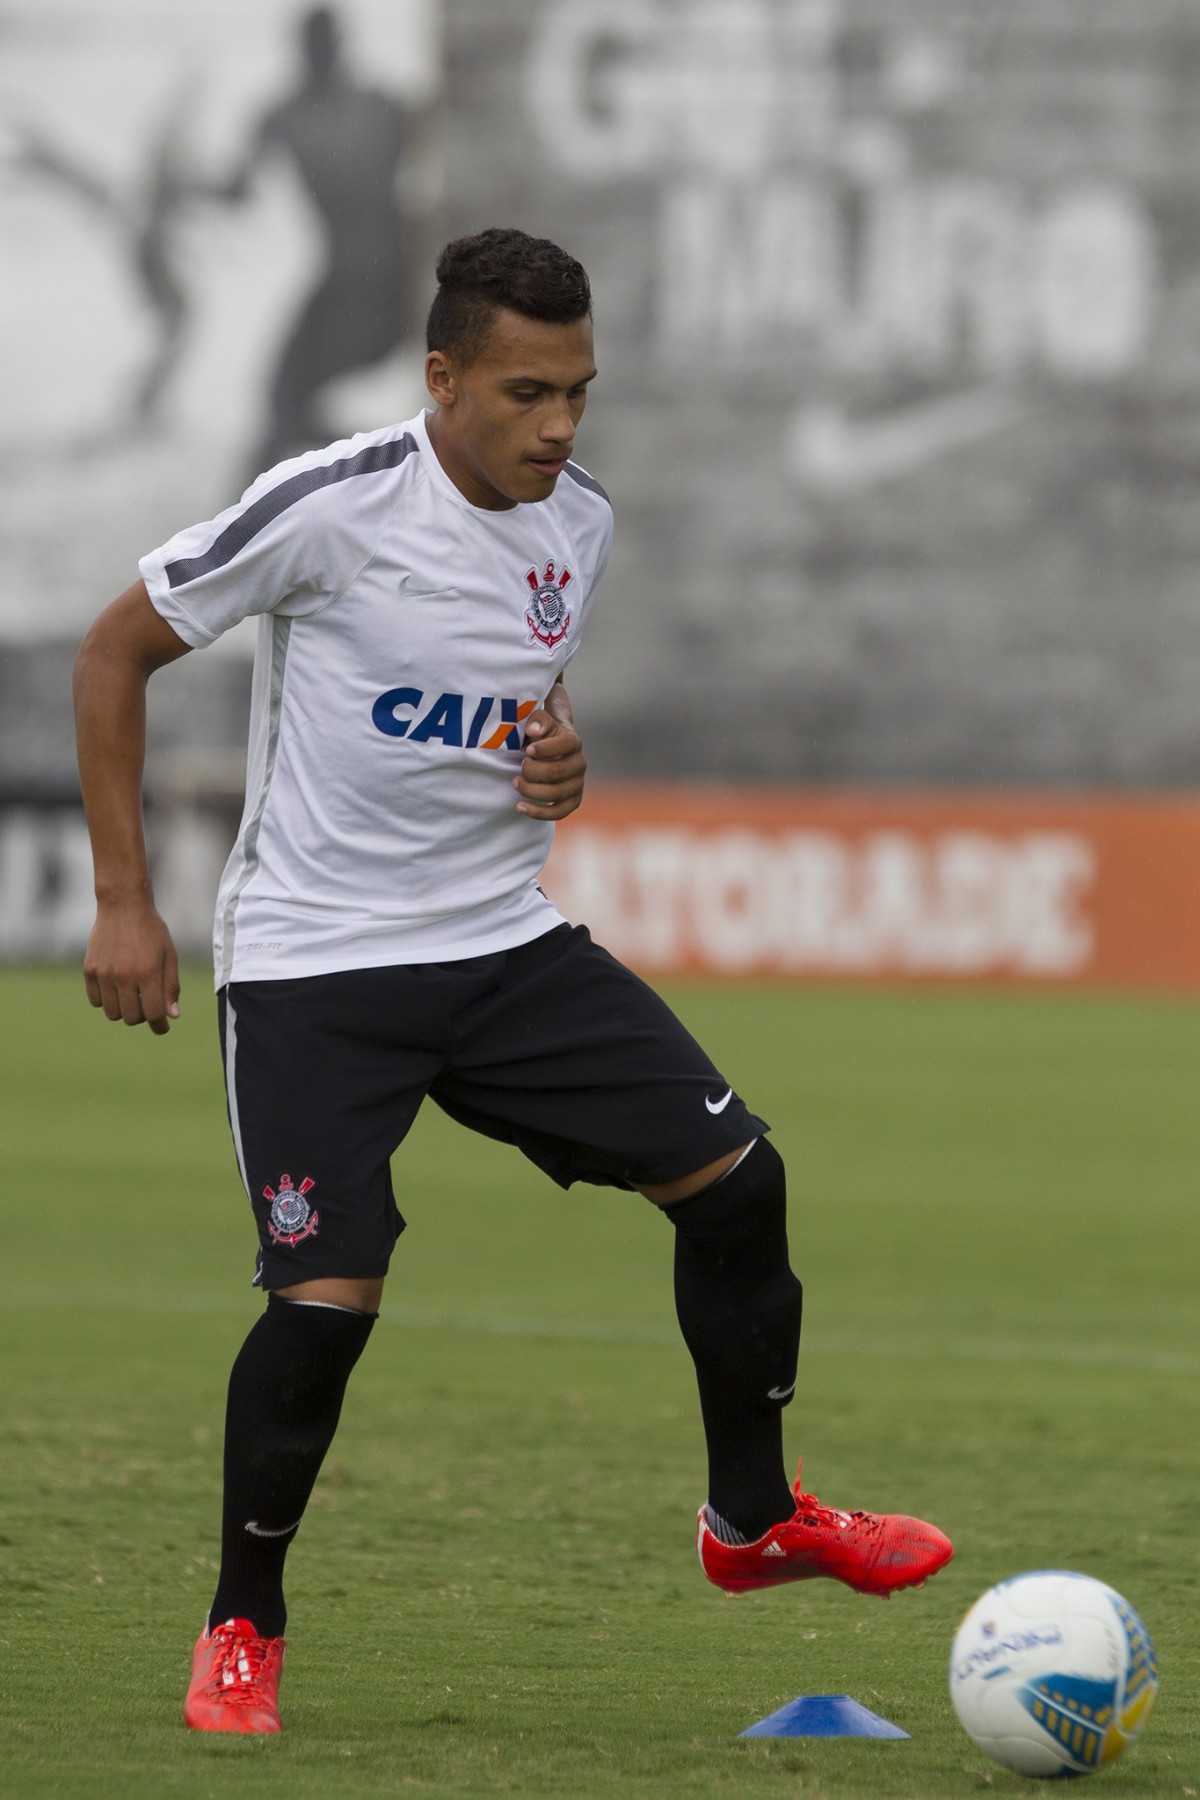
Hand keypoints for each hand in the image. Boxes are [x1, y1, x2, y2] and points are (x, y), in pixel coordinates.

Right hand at [83, 900, 180, 1034]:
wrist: (123, 906)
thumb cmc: (151, 931)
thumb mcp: (169, 956)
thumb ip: (170, 987)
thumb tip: (171, 1016)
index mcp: (148, 973)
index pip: (153, 1014)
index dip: (160, 1026)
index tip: (163, 1027)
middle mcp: (124, 975)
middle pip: (131, 1018)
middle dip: (143, 1016)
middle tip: (147, 1003)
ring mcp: (104, 973)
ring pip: (112, 1013)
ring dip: (124, 1010)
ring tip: (132, 996)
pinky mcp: (89, 970)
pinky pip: (96, 1001)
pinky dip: (106, 1001)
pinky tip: (116, 988)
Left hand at [513, 683, 586, 820]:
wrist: (550, 750)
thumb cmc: (541, 735)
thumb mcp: (539, 722)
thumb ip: (538, 721)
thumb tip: (534, 730)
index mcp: (573, 741)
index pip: (565, 745)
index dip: (545, 749)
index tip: (528, 750)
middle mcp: (580, 763)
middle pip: (556, 772)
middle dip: (532, 771)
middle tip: (520, 766)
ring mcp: (578, 783)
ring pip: (555, 794)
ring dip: (530, 790)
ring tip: (516, 782)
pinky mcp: (573, 800)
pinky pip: (559, 812)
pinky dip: (538, 813)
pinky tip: (520, 807)